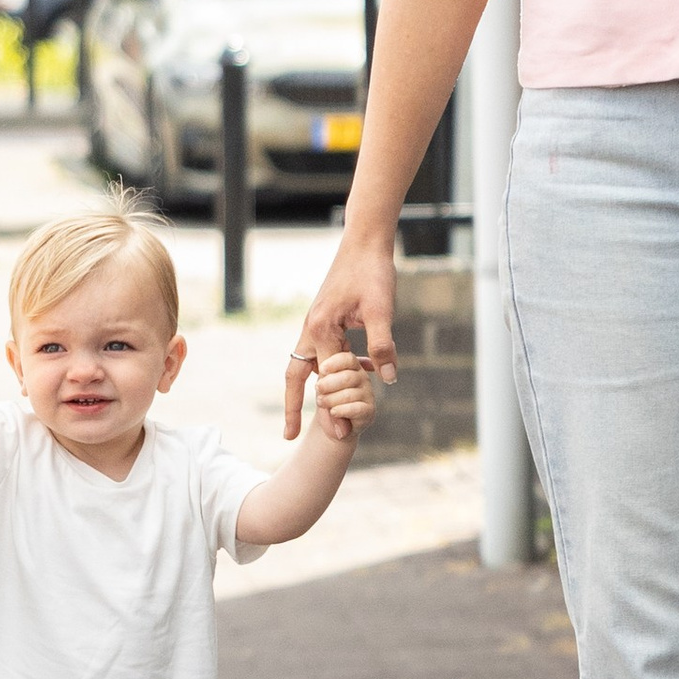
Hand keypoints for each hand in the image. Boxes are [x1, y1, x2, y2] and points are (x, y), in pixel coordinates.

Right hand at [286, 227, 397, 436]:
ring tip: (322, 415)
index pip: (324, 379)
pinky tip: (357, 374)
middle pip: (296, 375)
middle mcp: (312, 328)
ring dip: (314, 389)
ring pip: (307, 364)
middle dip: (293, 406)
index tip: (342, 433)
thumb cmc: (372, 272)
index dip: (334, 408)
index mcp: (322, 328)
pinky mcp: (325, 318)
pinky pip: (323, 351)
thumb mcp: (382, 310)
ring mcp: (316, 323)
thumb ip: (382, 346)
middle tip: (290, 436)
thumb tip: (388, 379)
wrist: (365, 242)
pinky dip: (332, 368)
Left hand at [310, 349, 374, 444]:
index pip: (348, 359)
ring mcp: (368, 394)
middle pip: (348, 377)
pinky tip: (333, 412)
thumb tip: (323, 370)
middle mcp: (363, 377)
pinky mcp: (369, 411)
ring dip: (330, 399)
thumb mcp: (322, 383)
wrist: (332, 424)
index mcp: (352, 366)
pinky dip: (340, 411)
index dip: (334, 363)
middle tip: (318, 389)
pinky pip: (355, 409)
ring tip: (321, 402)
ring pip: (349, 394)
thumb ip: (324, 374)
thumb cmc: (327, 398)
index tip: (322, 370)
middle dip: (328, 384)